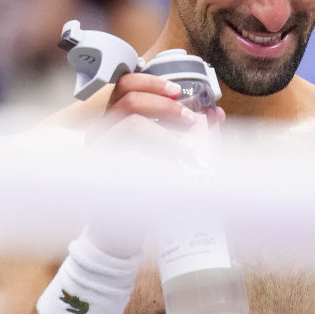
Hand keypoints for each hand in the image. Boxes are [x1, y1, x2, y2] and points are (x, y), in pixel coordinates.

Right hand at [84, 72, 225, 257]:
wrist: (121, 231)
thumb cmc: (144, 188)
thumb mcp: (168, 154)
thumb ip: (188, 132)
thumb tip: (216, 113)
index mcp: (114, 119)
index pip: (125, 85)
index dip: (152, 82)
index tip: (178, 91)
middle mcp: (101, 131)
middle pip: (127, 98)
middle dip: (164, 106)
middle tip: (189, 120)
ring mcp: (98, 151)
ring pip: (130, 125)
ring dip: (165, 132)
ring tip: (188, 148)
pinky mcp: (101, 172)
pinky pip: (131, 155)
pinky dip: (160, 156)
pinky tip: (177, 166)